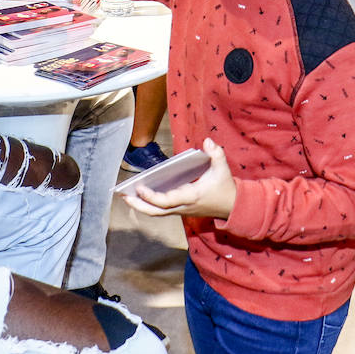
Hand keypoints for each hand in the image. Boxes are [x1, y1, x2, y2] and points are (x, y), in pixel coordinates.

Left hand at [121, 138, 236, 218]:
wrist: (232, 206)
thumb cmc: (224, 187)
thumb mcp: (222, 168)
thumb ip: (216, 154)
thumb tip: (207, 141)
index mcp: (191, 196)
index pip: (167, 201)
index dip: (152, 197)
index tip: (140, 188)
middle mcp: (183, 206)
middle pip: (156, 211)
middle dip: (138, 205)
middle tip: (122, 196)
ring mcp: (180, 210)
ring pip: (156, 212)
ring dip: (140, 206)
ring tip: (125, 196)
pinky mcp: (180, 210)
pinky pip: (161, 210)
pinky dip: (148, 205)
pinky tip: (139, 196)